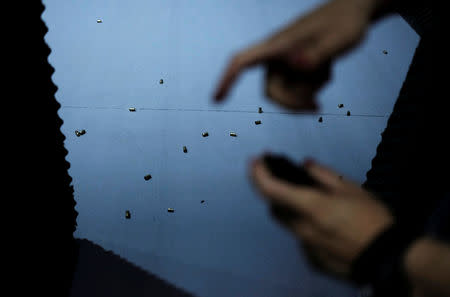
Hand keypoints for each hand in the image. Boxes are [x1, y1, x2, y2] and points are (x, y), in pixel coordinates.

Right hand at [213, 0, 377, 109]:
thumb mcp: (339, 40)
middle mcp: (276, 56)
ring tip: (328, 70)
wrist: (352, 14)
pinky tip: (326, 69)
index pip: (243, 61)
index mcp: (278, 45)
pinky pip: (300, 90)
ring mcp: (285, 63)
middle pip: (271, 92)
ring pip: (288, 93)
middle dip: (292, 104)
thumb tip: (296, 66)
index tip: (216, 99)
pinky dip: (315, 86)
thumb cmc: (345, 22)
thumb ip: (317, 55)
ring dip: (309, 91)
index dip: (227, 79)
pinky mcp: (295, 69)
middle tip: (317, 107)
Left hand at [249, 155, 393, 277]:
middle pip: (274, 207)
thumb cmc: (373, 219)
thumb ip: (323, 175)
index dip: (257, 173)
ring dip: (289, 209)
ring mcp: (306, 247)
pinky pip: (301, 239)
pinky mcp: (312, 260)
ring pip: (287, 224)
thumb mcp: (352, 188)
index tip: (255, 161)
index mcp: (311, 207)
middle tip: (282, 179)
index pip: (270, 189)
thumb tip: (305, 164)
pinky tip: (326, 225)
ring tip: (308, 201)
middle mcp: (302, 229)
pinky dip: (306, 227)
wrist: (391, 259)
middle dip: (273, 191)